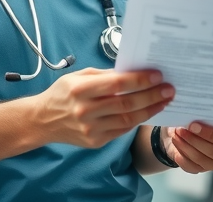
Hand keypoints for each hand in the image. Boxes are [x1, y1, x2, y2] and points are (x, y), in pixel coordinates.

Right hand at [35, 68, 173, 148]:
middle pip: (126, 103)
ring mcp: (90, 129)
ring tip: (165, 100)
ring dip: (150, 110)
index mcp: (80, 90)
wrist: (43, 120)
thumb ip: (105, 75)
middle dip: (151, 95)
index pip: (116, 84)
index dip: (139, 80)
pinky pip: (122, 130)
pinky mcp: (95, 141)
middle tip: (169, 89)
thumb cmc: (63, 93)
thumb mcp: (79, 76)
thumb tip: (133, 71)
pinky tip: (149, 111)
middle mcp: (85, 111)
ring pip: (127, 120)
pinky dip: (137, 120)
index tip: (157, 75)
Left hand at [162, 122, 212, 173]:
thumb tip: (199, 109)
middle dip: (194, 139)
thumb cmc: (210, 118)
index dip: (211, 134)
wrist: (199, 129)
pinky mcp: (202, 168)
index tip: (194, 125)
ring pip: (200, 159)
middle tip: (181, 129)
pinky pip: (191, 166)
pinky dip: (182, 156)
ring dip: (185, 146)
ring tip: (176, 133)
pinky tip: (176, 146)